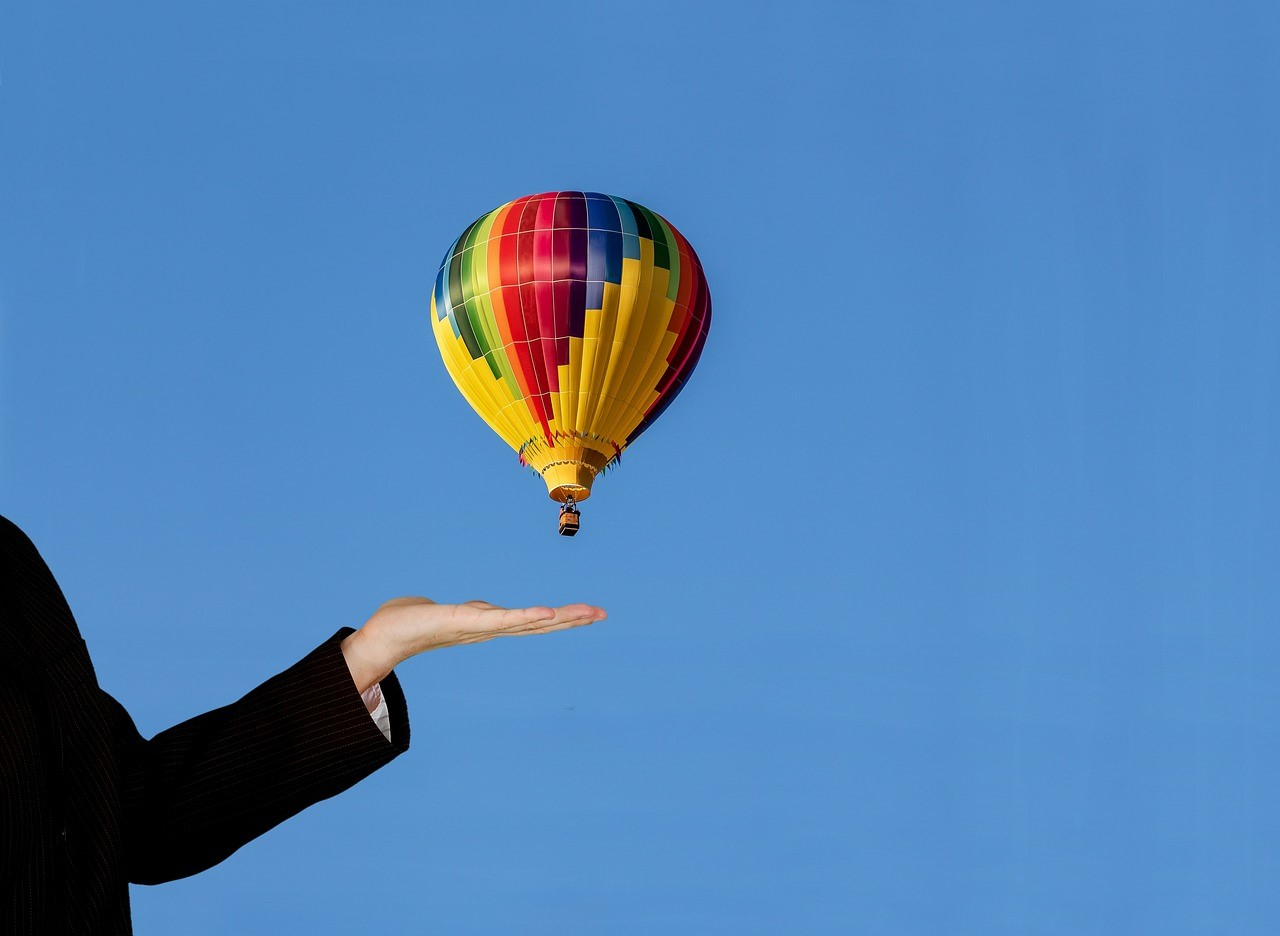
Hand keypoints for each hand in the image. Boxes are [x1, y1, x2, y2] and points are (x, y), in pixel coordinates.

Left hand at [340, 597, 606, 693]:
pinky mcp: (466, 621)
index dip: (560, 619)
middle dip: (571, 620)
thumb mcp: (452, 614)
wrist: (382, 636)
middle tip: (602, 613)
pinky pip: (502, 620)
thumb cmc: (413, 623)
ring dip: (558, 618)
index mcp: (488, 624)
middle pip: (538, 623)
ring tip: (585, 612)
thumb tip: (482, 611)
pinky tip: (547, 614)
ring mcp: (480, 626)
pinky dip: (526, 618)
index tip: (589, 612)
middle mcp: (489, 628)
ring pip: (526, 621)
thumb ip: (472, 613)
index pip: (531, 621)